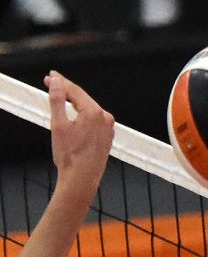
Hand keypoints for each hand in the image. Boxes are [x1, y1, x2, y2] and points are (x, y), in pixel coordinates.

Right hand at [47, 72, 114, 201]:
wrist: (81, 180)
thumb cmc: (70, 157)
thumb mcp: (58, 124)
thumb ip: (57, 100)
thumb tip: (56, 83)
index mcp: (95, 113)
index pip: (75, 91)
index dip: (60, 82)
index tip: (50, 76)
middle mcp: (106, 119)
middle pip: (83, 99)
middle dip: (67, 91)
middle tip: (52, 82)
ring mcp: (108, 129)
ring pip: (89, 109)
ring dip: (75, 102)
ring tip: (61, 97)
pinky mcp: (107, 137)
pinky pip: (94, 120)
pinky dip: (83, 115)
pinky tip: (74, 114)